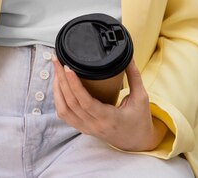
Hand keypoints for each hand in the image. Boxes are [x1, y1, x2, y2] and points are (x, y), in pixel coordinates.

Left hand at [52, 57, 167, 151]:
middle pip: (71, 103)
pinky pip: (65, 114)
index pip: (86, 102)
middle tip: (57, 60)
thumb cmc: (140, 121)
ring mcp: (87, 128)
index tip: (68, 67)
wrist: (137, 143)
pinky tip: (58, 85)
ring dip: (57, 89)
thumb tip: (128, 55)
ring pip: (64, 110)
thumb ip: (134, 76)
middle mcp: (94, 125)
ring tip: (56, 70)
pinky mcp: (83, 127)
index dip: (74, 85)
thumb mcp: (141, 98)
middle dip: (61, 80)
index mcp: (109, 118)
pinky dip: (58, 99)